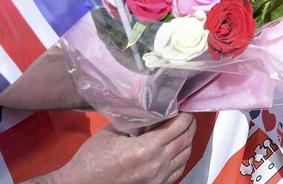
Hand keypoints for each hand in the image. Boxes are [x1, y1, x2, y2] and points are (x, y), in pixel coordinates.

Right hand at [30, 115, 195, 183]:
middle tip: (188, 114)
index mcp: (147, 148)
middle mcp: (157, 165)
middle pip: (185, 141)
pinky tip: (178, 150)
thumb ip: (134, 121)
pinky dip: (182, 158)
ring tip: (186, 129)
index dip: (185, 115)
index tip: (185, 105)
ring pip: (185, 157)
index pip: (178, 127)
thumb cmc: (92, 158)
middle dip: (190, 125)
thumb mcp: (112, 131)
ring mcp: (157, 179)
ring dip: (188, 141)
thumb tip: (150, 111)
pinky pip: (177, 171)